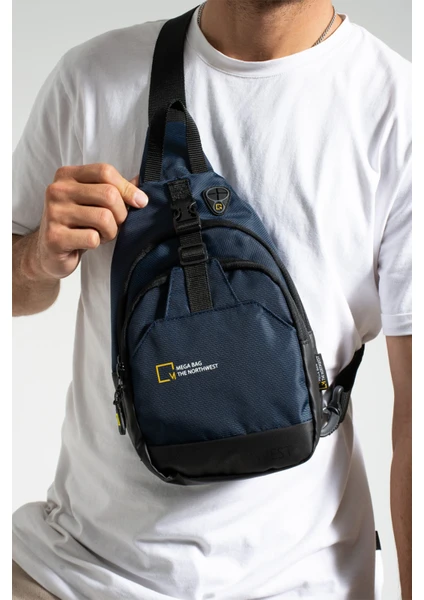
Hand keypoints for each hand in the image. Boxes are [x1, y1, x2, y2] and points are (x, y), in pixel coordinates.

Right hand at [32, 164, 147, 280]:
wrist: (49, 252)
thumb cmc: (77, 224)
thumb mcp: (93, 201)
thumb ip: (115, 189)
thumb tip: (141, 180)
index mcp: (67, 175)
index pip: (105, 171)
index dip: (127, 188)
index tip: (140, 202)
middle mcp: (57, 190)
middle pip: (108, 194)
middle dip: (121, 214)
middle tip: (116, 224)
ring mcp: (54, 213)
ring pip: (104, 218)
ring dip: (111, 231)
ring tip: (102, 234)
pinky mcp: (55, 237)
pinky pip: (93, 238)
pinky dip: (98, 243)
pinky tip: (88, 243)